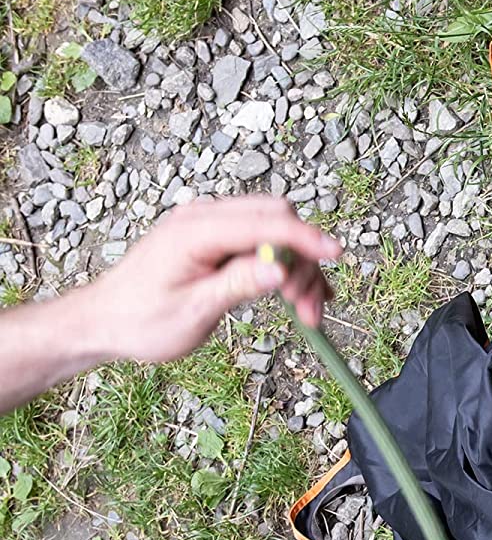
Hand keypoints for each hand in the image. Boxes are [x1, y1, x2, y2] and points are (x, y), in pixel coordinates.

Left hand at [78, 196, 342, 364]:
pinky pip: (261, 243)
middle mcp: (203, 218)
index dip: (305, 239)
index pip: (264, 223)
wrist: (106, 320)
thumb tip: (281, 270)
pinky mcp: (216, 240)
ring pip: (275, 232)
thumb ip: (237, 285)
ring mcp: (210, 226)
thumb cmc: (141, 319)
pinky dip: (284, 267)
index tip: (336, 254)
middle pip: (276, 219)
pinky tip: (298, 296)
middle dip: (303, 260)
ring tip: (305, 312)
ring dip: (297, 269)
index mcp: (194, 231)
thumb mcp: (193, 310)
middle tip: (309, 307)